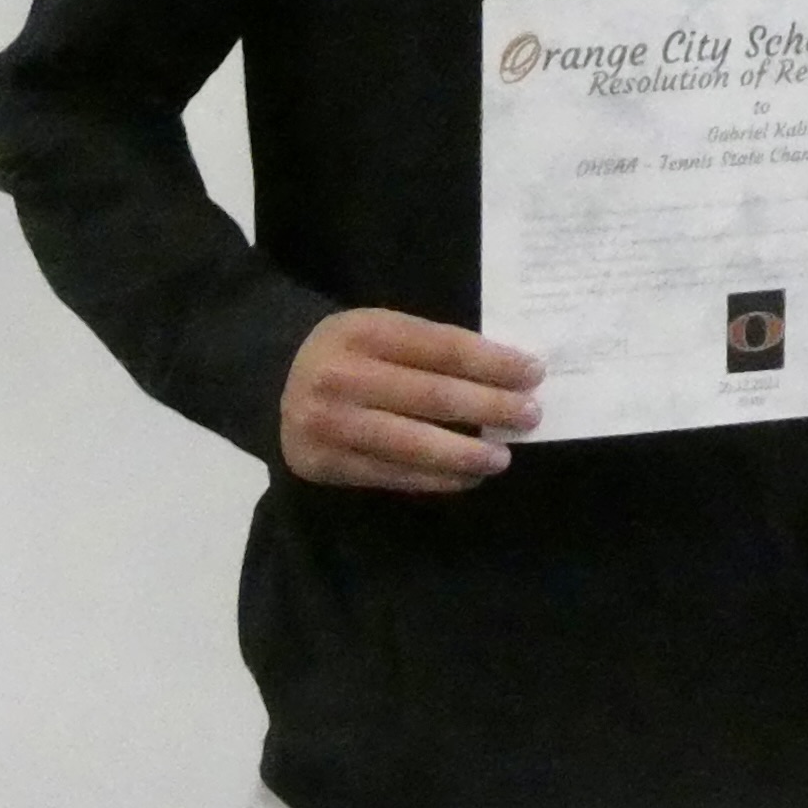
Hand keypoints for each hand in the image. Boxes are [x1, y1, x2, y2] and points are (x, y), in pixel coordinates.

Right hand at [279, 308, 542, 492]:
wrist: (274, 379)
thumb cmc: (351, 351)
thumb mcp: (383, 328)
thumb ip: (435, 348)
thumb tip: (507, 376)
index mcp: (364, 332)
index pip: (442, 349)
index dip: (493, 363)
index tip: (533, 372)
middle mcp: (341, 378)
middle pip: (433, 396)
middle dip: (491, 407)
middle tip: (530, 415)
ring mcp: (329, 425)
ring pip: (413, 444)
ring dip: (467, 453)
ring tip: (503, 457)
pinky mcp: (324, 464)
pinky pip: (393, 475)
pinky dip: (437, 479)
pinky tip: (467, 477)